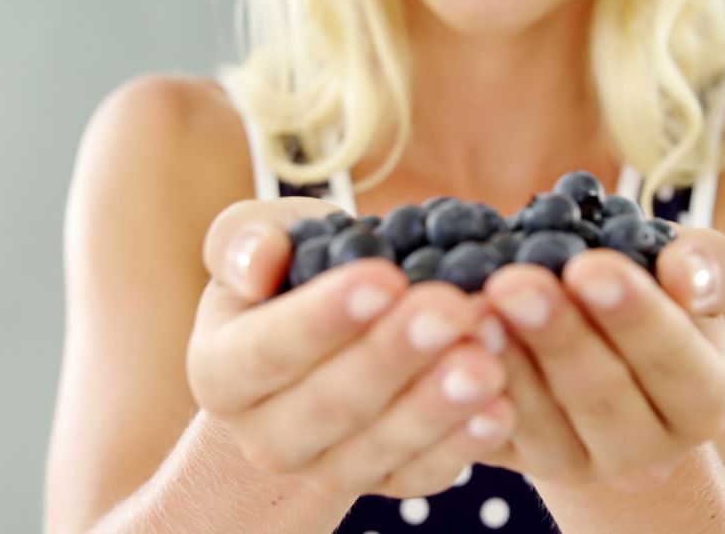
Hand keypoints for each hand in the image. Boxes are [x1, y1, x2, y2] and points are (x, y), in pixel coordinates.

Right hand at [187, 198, 515, 498]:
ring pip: (380, 447)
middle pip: (330, 405)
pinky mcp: (384, 484)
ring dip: (439, 403)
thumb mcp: (261, 243)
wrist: (321, 351)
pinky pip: (422, 474)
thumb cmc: (293, 278)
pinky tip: (501, 409)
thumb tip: (257, 264)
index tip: (384, 278)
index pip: (266, 350)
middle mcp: (266, 435)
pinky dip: (464, 445)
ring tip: (488, 356)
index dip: (323, 317)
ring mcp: (326, 468)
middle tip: (453, 310)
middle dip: (395, 357)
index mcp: (222, 370)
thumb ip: (246, 240)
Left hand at [478, 225, 724, 490]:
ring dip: (507, 362)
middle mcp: (646, 450)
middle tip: (514, 282)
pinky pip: (492, 433)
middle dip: (556, 335)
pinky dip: (471, 388)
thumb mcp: (686, 275)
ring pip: (542, 422)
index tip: (589, 267)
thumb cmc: (648, 295)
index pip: (676, 364)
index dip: (634, 316)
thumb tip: (688, 274)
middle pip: (602, 396)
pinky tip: (452, 343)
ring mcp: (578, 466)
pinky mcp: (518, 464)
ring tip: (476, 308)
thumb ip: (709, 266)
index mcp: (701, 400)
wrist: (596, 347)